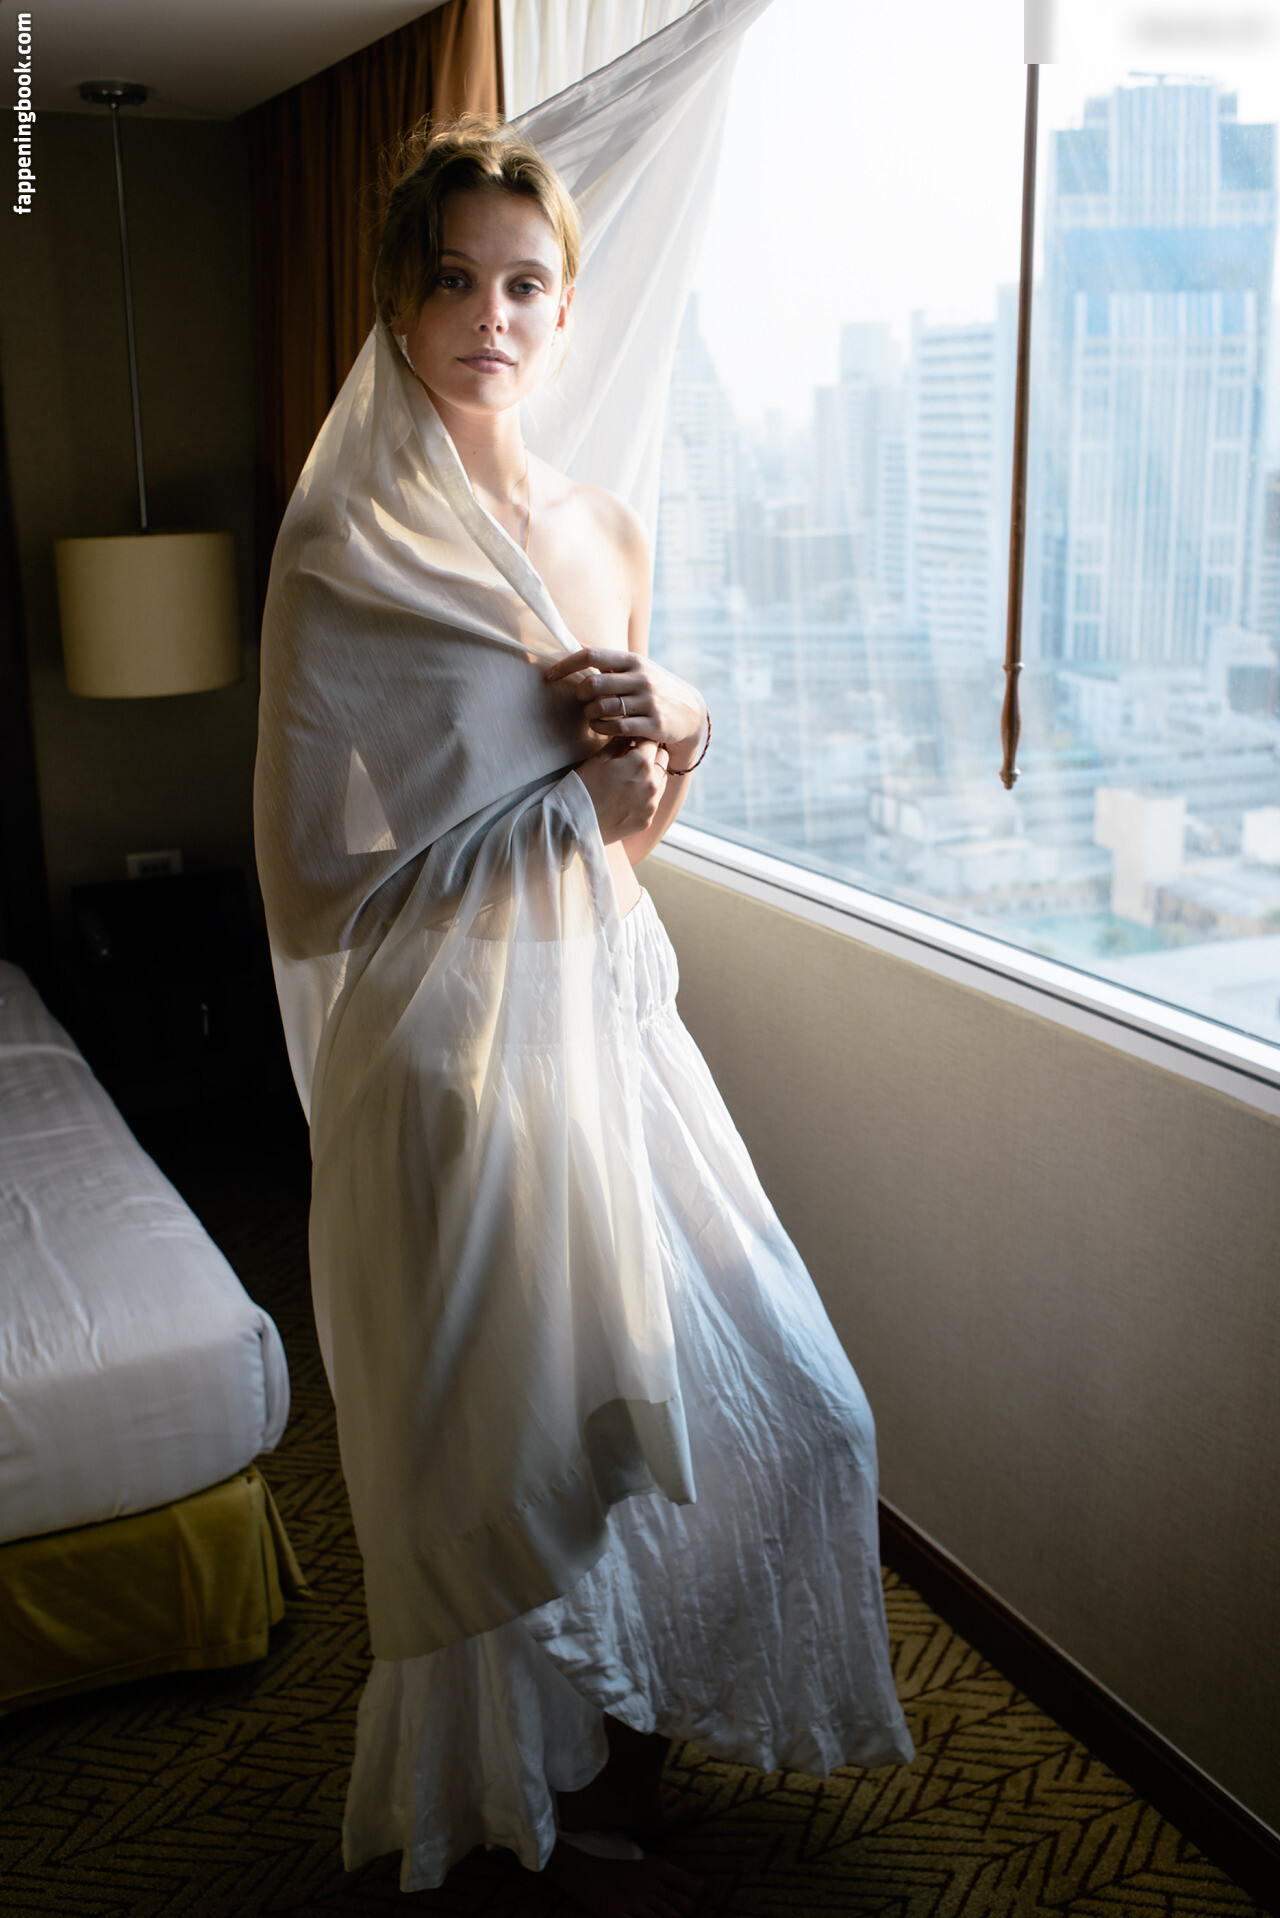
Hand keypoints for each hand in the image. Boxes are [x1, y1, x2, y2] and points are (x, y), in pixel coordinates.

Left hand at [546, 648, 705, 762]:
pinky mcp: (653, 725)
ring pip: (601, 707)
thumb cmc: (654, 688)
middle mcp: (641, 678)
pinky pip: (615, 727)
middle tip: (582, 699)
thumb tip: (578, 642)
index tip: (549, 676)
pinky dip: (600, 728)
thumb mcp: (637, 668)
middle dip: (580, 694)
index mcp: (633, 660)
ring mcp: (648, 702)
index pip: (592, 656)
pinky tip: (599, 727)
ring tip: (590, 715)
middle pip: (593, 684)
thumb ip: (609, 659)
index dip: (566, 665)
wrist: (690, 712)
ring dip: (588, 714)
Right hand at [573, 737, 668, 843]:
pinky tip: (626, 798)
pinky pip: (653, 801)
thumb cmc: (583, 787)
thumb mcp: (599, 759)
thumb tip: (630, 732)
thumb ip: (619, 743)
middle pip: (663, 759)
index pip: (651, 741)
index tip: (634, 741)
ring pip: (662, 781)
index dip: (642, 738)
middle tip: (633, 758)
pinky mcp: (647, 819)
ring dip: (651, 775)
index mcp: (641, 763)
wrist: (574, 823)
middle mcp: (652, 783)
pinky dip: (645, 796)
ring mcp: (651, 804)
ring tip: (630, 779)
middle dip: (651, 755)